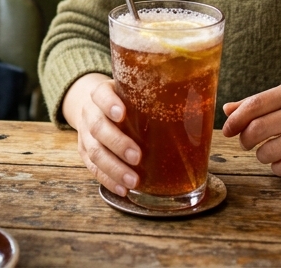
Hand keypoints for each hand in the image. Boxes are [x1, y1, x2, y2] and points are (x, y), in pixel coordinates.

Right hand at [62, 73, 141, 195]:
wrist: (94, 107)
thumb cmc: (124, 100)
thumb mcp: (133, 91)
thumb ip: (153, 96)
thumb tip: (195, 105)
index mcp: (101, 93)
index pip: (101, 95)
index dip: (109, 104)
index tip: (122, 113)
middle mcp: (90, 113)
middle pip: (98, 127)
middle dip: (117, 143)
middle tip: (137, 156)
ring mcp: (85, 134)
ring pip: (94, 152)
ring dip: (114, 168)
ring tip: (134, 181)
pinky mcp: (85, 153)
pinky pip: (93, 169)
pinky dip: (109, 180)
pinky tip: (123, 189)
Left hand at [221, 81, 280, 176]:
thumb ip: (261, 103)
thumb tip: (228, 110)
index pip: (256, 104)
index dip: (236, 119)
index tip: (227, 130)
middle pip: (257, 129)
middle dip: (245, 140)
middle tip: (246, 143)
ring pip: (268, 152)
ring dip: (261, 155)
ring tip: (269, 151)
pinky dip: (277, 168)